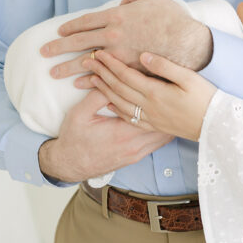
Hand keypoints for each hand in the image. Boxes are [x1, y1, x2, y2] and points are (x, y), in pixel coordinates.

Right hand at [37, 88, 173, 183]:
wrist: (69, 165)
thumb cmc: (74, 138)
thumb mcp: (80, 113)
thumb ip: (97, 95)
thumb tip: (112, 77)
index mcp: (122, 133)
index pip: (150, 113)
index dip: (158, 97)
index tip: (163, 84)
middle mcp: (134, 146)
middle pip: (164, 126)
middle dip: (168, 108)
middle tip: (173, 92)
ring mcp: (137, 153)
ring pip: (164, 137)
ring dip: (168, 121)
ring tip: (172, 104)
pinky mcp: (136, 157)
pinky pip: (158, 144)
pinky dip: (162, 131)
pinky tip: (164, 119)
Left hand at [40, 0, 213, 79]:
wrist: (187, 41)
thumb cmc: (172, 17)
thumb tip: (122, 1)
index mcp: (117, 15)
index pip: (86, 21)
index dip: (71, 26)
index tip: (60, 31)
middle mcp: (113, 34)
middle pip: (79, 41)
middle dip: (59, 47)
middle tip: (44, 52)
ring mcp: (119, 53)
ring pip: (87, 61)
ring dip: (67, 67)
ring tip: (53, 73)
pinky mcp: (128, 69)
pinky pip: (104, 75)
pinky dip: (89, 80)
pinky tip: (78, 84)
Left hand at [84, 50, 215, 141]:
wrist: (214, 126)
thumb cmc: (206, 98)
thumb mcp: (189, 77)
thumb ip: (165, 66)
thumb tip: (144, 55)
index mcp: (155, 92)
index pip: (126, 75)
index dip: (110, 63)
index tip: (98, 53)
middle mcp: (148, 106)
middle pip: (118, 88)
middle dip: (102, 73)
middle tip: (88, 61)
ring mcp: (150, 118)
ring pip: (119, 103)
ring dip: (104, 89)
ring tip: (93, 78)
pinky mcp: (153, 126)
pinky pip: (128, 117)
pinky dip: (115, 108)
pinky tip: (109, 103)